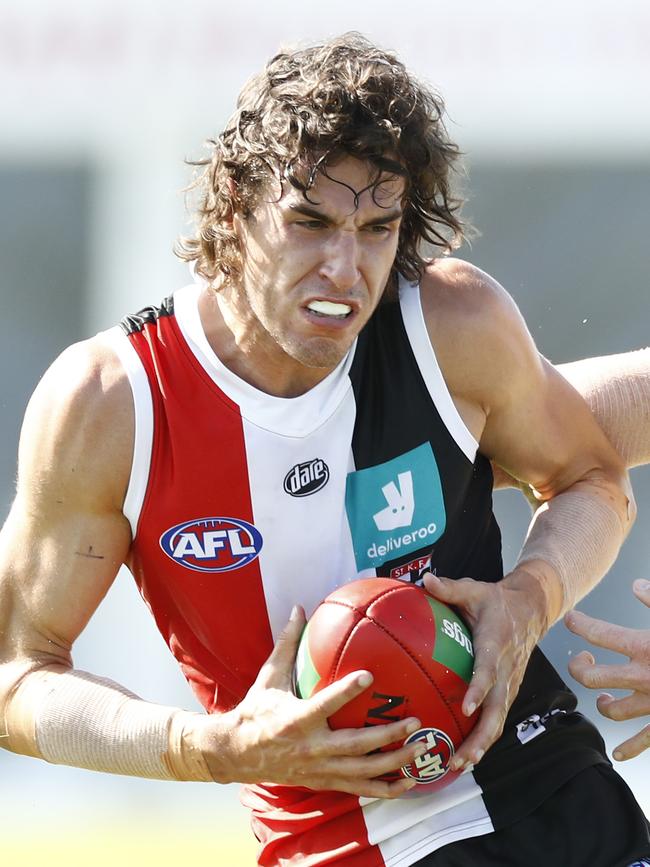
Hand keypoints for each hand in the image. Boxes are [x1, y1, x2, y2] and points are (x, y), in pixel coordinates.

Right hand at [193, 606, 427, 797]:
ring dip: (394, 763)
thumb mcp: (269, 676)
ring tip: (420, 748)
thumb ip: (287, 643)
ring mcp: (319, 769)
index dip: (346, 691)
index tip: (369, 676)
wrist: (236, 753)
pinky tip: (408, 783)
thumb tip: (299, 608)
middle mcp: (311, 748)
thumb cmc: (256, 710)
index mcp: (296, 720)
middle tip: (414, 721)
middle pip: (356, 746)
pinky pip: (358, 789)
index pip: (325, 704)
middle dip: (388, 736)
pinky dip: (384, 788)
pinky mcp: (323, 782)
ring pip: (362, 772)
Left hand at [422, 569, 547, 770]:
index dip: (479, 689)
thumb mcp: (474, 589)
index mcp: (495, 644)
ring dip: (482, 745)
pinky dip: (484, 738)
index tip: (467, 708)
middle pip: (497, 709)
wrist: (533, 607)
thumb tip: (425, 580)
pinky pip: (497, 717)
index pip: (488, 670)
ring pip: (499, 720)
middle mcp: (506, 669)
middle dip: (480, 737)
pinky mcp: (509, 689)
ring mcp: (510, 682)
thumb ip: (450, 588)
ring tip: (459, 765)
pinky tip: (465, 753)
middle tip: (460, 758)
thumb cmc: (497, 600)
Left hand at [565, 579, 649, 760]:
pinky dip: (629, 749)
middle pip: (591, 675)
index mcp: (644, 646)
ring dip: (602, 703)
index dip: (579, 624)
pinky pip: (643, 742)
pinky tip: (618, 754)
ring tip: (601, 695)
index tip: (571, 618)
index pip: (598, 633)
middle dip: (578, 667)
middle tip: (580, 658)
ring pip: (611, 710)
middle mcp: (643, 677)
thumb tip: (637, 585)